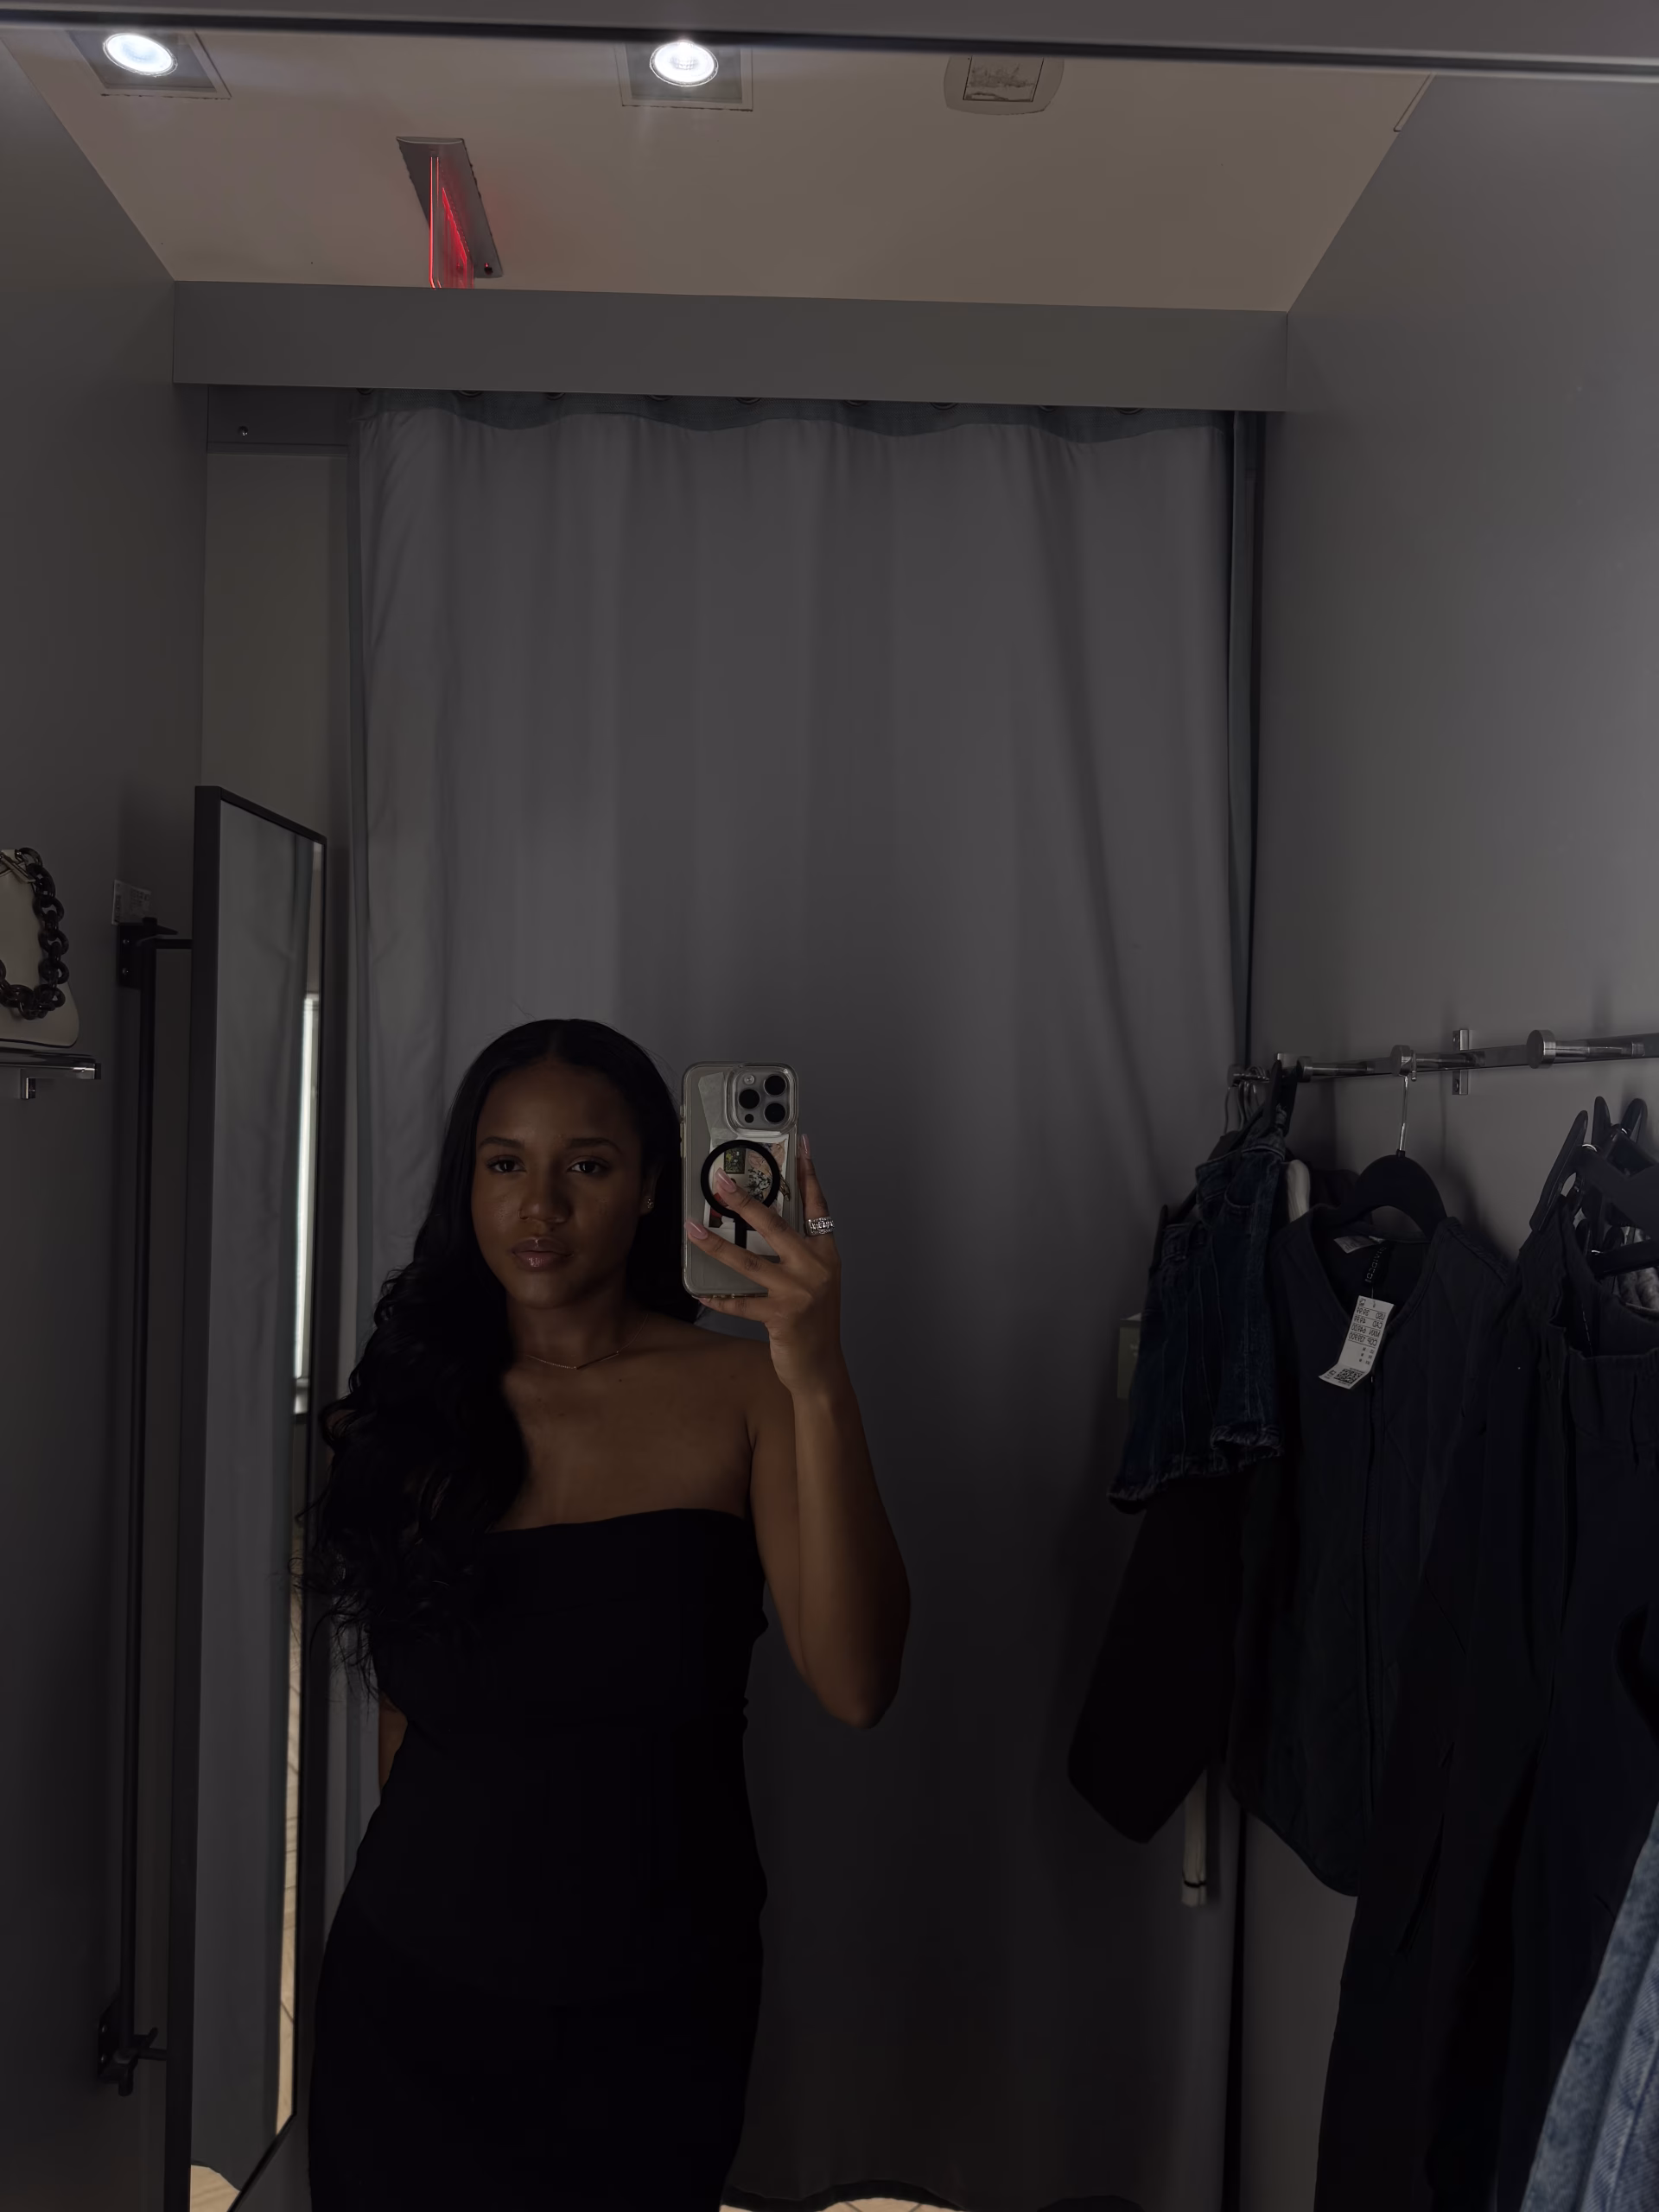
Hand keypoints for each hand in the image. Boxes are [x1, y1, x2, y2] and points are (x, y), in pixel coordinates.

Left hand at [687, 1136, 843, 1398]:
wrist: (821, 1368)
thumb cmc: (814, 1322)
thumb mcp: (815, 1281)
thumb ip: (797, 1253)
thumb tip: (763, 1224)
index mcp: (826, 1253)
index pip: (817, 1206)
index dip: (809, 1175)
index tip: (801, 1145)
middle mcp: (816, 1268)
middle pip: (775, 1225)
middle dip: (745, 1201)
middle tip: (722, 1182)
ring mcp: (799, 1292)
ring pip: (749, 1260)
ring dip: (716, 1244)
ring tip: (693, 1229)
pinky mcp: (781, 1316)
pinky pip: (740, 1301)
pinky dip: (718, 1296)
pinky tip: (700, 1289)